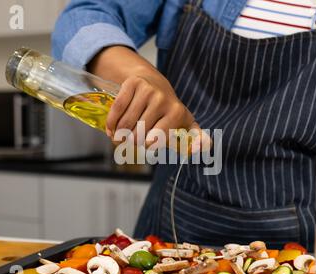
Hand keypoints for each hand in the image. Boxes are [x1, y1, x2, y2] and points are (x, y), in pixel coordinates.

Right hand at [89, 46, 209, 152]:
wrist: (153, 82)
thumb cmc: (168, 110)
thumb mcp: (186, 123)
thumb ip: (197, 139)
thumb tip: (204, 149)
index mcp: (177, 112)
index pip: (156, 139)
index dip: (148, 145)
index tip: (147, 143)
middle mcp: (163, 100)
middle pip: (139, 134)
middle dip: (132, 142)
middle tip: (131, 141)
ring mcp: (147, 90)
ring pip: (126, 123)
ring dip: (119, 135)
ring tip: (119, 137)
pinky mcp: (132, 84)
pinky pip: (117, 109)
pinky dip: (111, 123)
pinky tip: (111, 130)